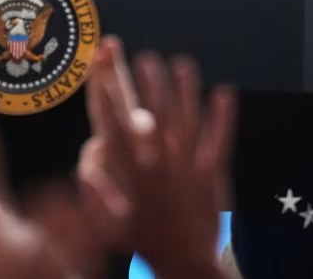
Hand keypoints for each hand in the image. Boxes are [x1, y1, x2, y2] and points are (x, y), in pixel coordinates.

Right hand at [78, 37, 234, 277]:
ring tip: (181, 63)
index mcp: (130, 171)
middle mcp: (157, 162)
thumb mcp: (108, 222)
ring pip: (183, 119)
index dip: (105, 86)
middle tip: (143, 55)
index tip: (100, 59)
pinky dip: (222, 117)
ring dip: (183, 89)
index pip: (112, 119)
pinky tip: (225, 93)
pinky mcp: (211, 174)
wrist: (185, 264)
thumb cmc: (144, 241)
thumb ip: (95, 189)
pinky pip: (217, 139)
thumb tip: (87, 158)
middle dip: (144, 80)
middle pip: (148, 110)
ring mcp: (186, 166)